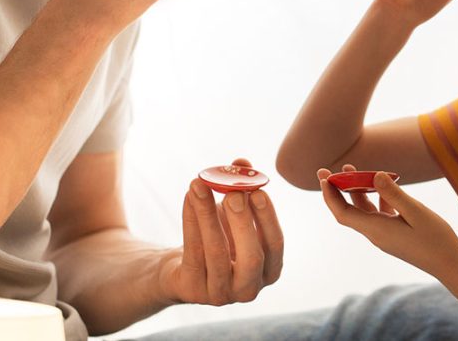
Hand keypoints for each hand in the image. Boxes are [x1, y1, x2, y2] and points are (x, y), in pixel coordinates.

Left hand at [160, 158, 283, 305]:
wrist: (182, 271)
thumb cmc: (218, 238)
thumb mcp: (233, 215)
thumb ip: (242, 189)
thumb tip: (242, 163)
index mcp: (269, 270)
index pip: (275, 244)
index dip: (268, 218)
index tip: (258, 191)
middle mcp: (249, 288)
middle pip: (251, 257)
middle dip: (242, 222)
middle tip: (233, 193)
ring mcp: (221, 294)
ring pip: (216, 252)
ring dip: (207, 214)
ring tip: (200, 184)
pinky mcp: (193, 291)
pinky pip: (193, 252)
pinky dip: (190, 220)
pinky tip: (189, 196)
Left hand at [318, 165, 457, 278]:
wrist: (450, 265)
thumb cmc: (435, 239)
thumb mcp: (416, 212)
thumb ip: (394, 194)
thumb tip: (374, 175)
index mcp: (376, 230)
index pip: (343, 213)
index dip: (330, 195)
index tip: (324, 176)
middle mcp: (375, 234)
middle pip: (348, 211)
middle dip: (335, 191)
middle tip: (324, 170)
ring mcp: (384, 235)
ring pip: (363, 211)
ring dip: (355, 191)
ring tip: (351, 169)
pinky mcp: (394, 234)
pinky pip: (378, 214)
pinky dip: (375, 198)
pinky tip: (382, 184)